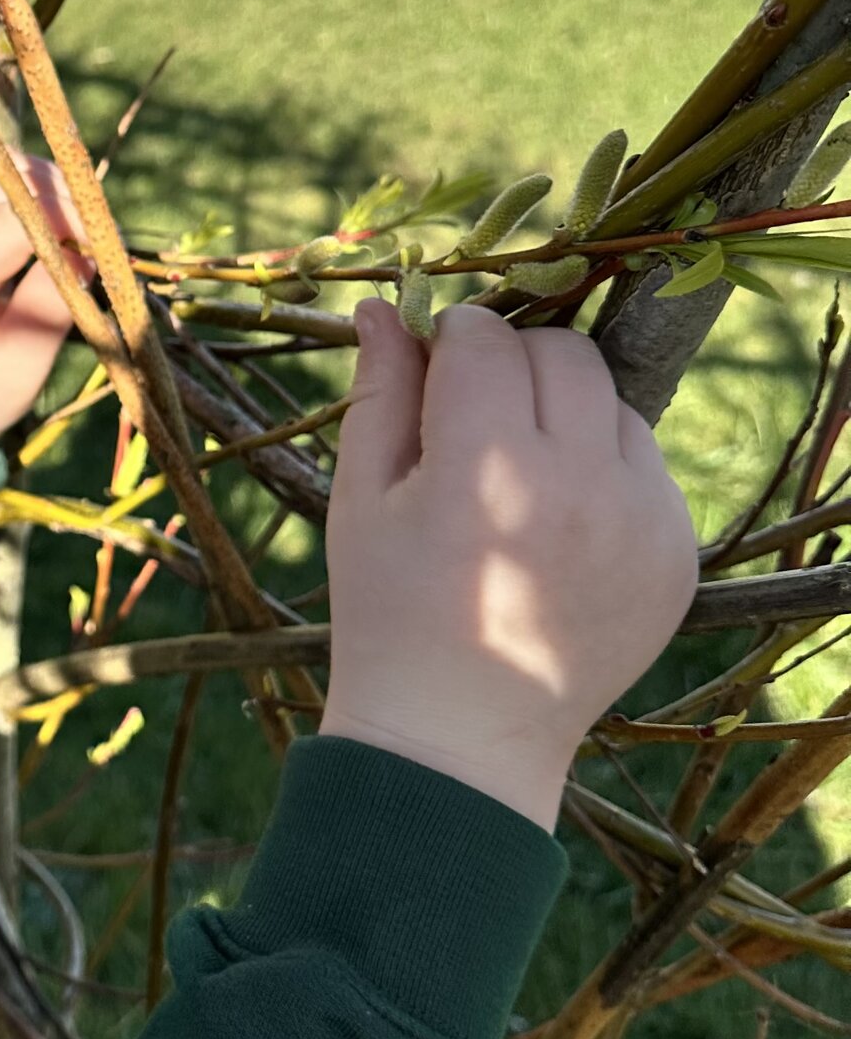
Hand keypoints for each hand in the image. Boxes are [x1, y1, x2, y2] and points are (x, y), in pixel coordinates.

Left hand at [0, 142, 96, 476]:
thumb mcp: (20, 367)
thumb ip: (51, 308)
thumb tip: (88, 251)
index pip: (15, 217)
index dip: (71, 219)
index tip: (108, 243)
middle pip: (14, 181)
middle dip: (67, 203)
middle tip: (99, 244)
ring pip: (4, 162)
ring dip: (48, 186)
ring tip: (75, 233)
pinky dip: (20, 175)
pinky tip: (41, 212)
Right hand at [321, 297, 699, 830]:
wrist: (460, 732)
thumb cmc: (387, 608)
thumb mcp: (360, 497)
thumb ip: (379, 393)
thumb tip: (383, 306)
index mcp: (485, 468)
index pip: (485, 339)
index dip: (450, 338)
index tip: (431, 365)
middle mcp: (579, 483)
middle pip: (562, 353)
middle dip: (512, 361)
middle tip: (473, 412)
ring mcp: (641, 520)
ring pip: (613, 402)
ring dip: (564, 412)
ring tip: (516, 473)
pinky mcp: (677, 550)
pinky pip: (645, 465)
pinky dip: (603, 468)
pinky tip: (555, 520)